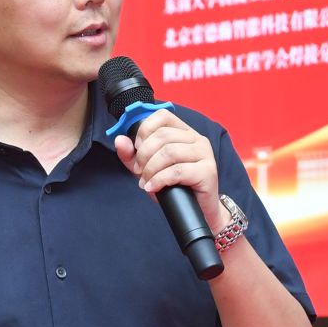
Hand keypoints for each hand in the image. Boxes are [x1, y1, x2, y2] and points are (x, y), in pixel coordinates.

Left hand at [115, 110, 221, 229]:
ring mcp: (205, 154)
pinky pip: (178, 171)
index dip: (145, 130)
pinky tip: (153, 187)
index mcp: (184, 132)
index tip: (137, 148)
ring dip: (151, 169)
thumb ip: (133, 155)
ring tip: (146, 181)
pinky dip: (160, 180)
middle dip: (144, 155)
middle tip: (139, 171)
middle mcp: (197, 139)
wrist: (197, 211)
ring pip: (169, 152)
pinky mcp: (208, 171)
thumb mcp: (148, 168)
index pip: (163, 116)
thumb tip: (119, 140)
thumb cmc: (175, 187)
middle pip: (163, 135)